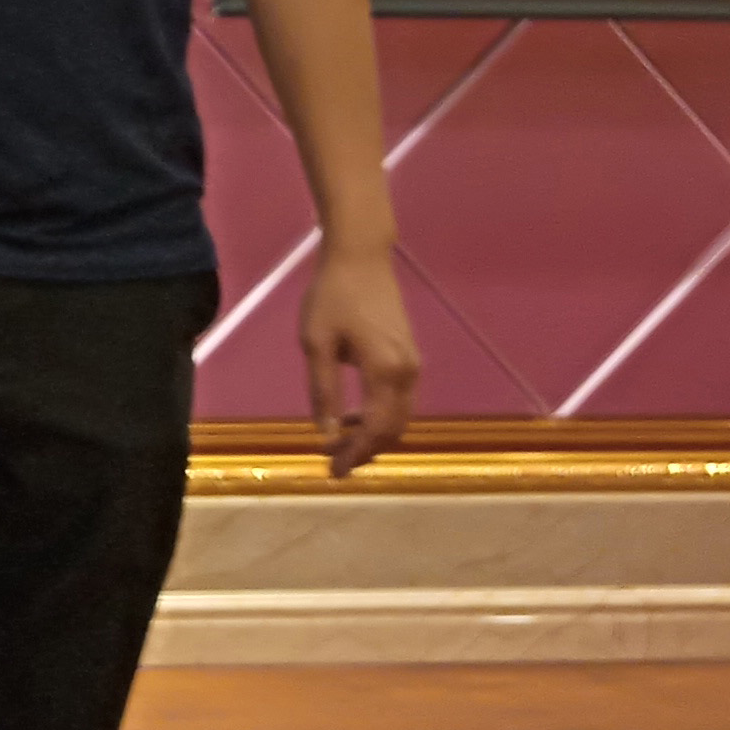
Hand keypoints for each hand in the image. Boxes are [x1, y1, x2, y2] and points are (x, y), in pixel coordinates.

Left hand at [299, 238, 419, 477]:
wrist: (361, 258)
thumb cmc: (332, 297)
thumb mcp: (316, 344)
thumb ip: (323, 391)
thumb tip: (326, 433)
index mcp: (386, 371)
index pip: (375, 429)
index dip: (356, 454)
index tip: (334, 471)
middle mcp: (408, 373)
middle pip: (393, 429)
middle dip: (366, 450)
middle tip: (333, 463)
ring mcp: (413, 365)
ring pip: (399, 416)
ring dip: (373, 435)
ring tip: (338, 442)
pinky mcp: (409, 357)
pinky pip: (399, 400)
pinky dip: (379, 416)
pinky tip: (352, 416)